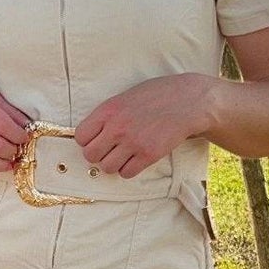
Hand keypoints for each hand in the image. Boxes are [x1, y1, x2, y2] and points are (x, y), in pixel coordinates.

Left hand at [73, 74, 208, 176]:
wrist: (188, 101)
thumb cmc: (157, 95)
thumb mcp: (125, 97)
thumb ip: (108, 115)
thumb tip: (92, 134)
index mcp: (108, 110)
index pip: (80, 136)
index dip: (87, 140)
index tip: (97, 139)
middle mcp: (117, 128)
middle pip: (90, 155)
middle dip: (98, 154)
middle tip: (109, 149)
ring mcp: (133, 142)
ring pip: (107, 167)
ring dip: (113, 163)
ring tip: (124, 154)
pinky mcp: (148, 155)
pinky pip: (126, 173)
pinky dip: (128, 169)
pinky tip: (135, 159)